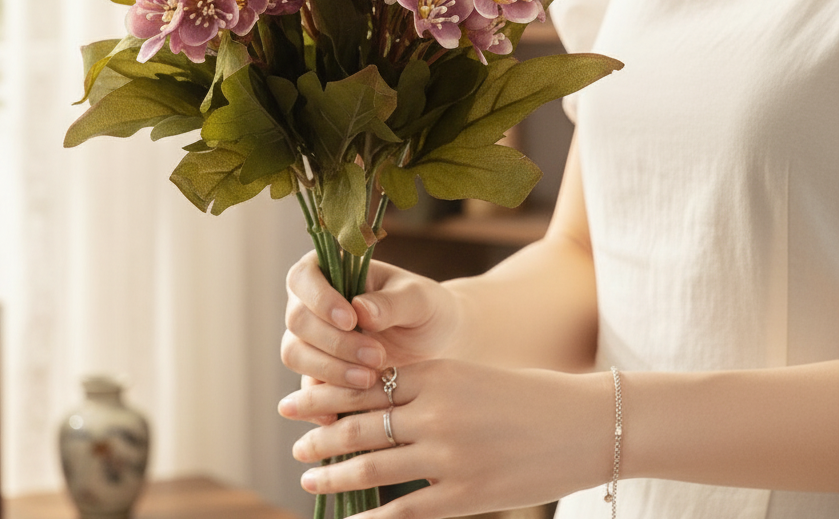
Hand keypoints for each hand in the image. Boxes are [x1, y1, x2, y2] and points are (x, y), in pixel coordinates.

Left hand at [278, 361, 611, 518]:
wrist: (584, 424)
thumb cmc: (526, 397)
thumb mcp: (469, 377)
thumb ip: (425, 388)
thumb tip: (377, 404)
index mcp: (436, 374)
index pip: (363, 383)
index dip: (324, 395)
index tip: (294, 402)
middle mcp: (436, 411)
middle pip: (359, 424)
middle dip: (320, 437)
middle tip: (296, 446)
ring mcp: (450, 455)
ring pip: (373, 466)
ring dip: (334, 475)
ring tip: (310, 478)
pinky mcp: (467, 494)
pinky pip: (405, 511)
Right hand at [281, 252, 460, 395]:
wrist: (436, 344)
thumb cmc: (425, 308)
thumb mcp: (418, 299)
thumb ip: (391, 302)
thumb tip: (360, 310)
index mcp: (329, 270)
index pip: (302, 279)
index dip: (320, 300)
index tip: (351, 320)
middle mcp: (311, 304)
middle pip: (297, 320)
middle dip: (334, 342)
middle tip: (376, 356)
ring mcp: (310, 340)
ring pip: (295, 354)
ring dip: (329, 369)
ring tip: (370, 379)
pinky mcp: (317, 373)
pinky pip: (305, 389)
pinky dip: (320, 402)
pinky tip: (343, 413)